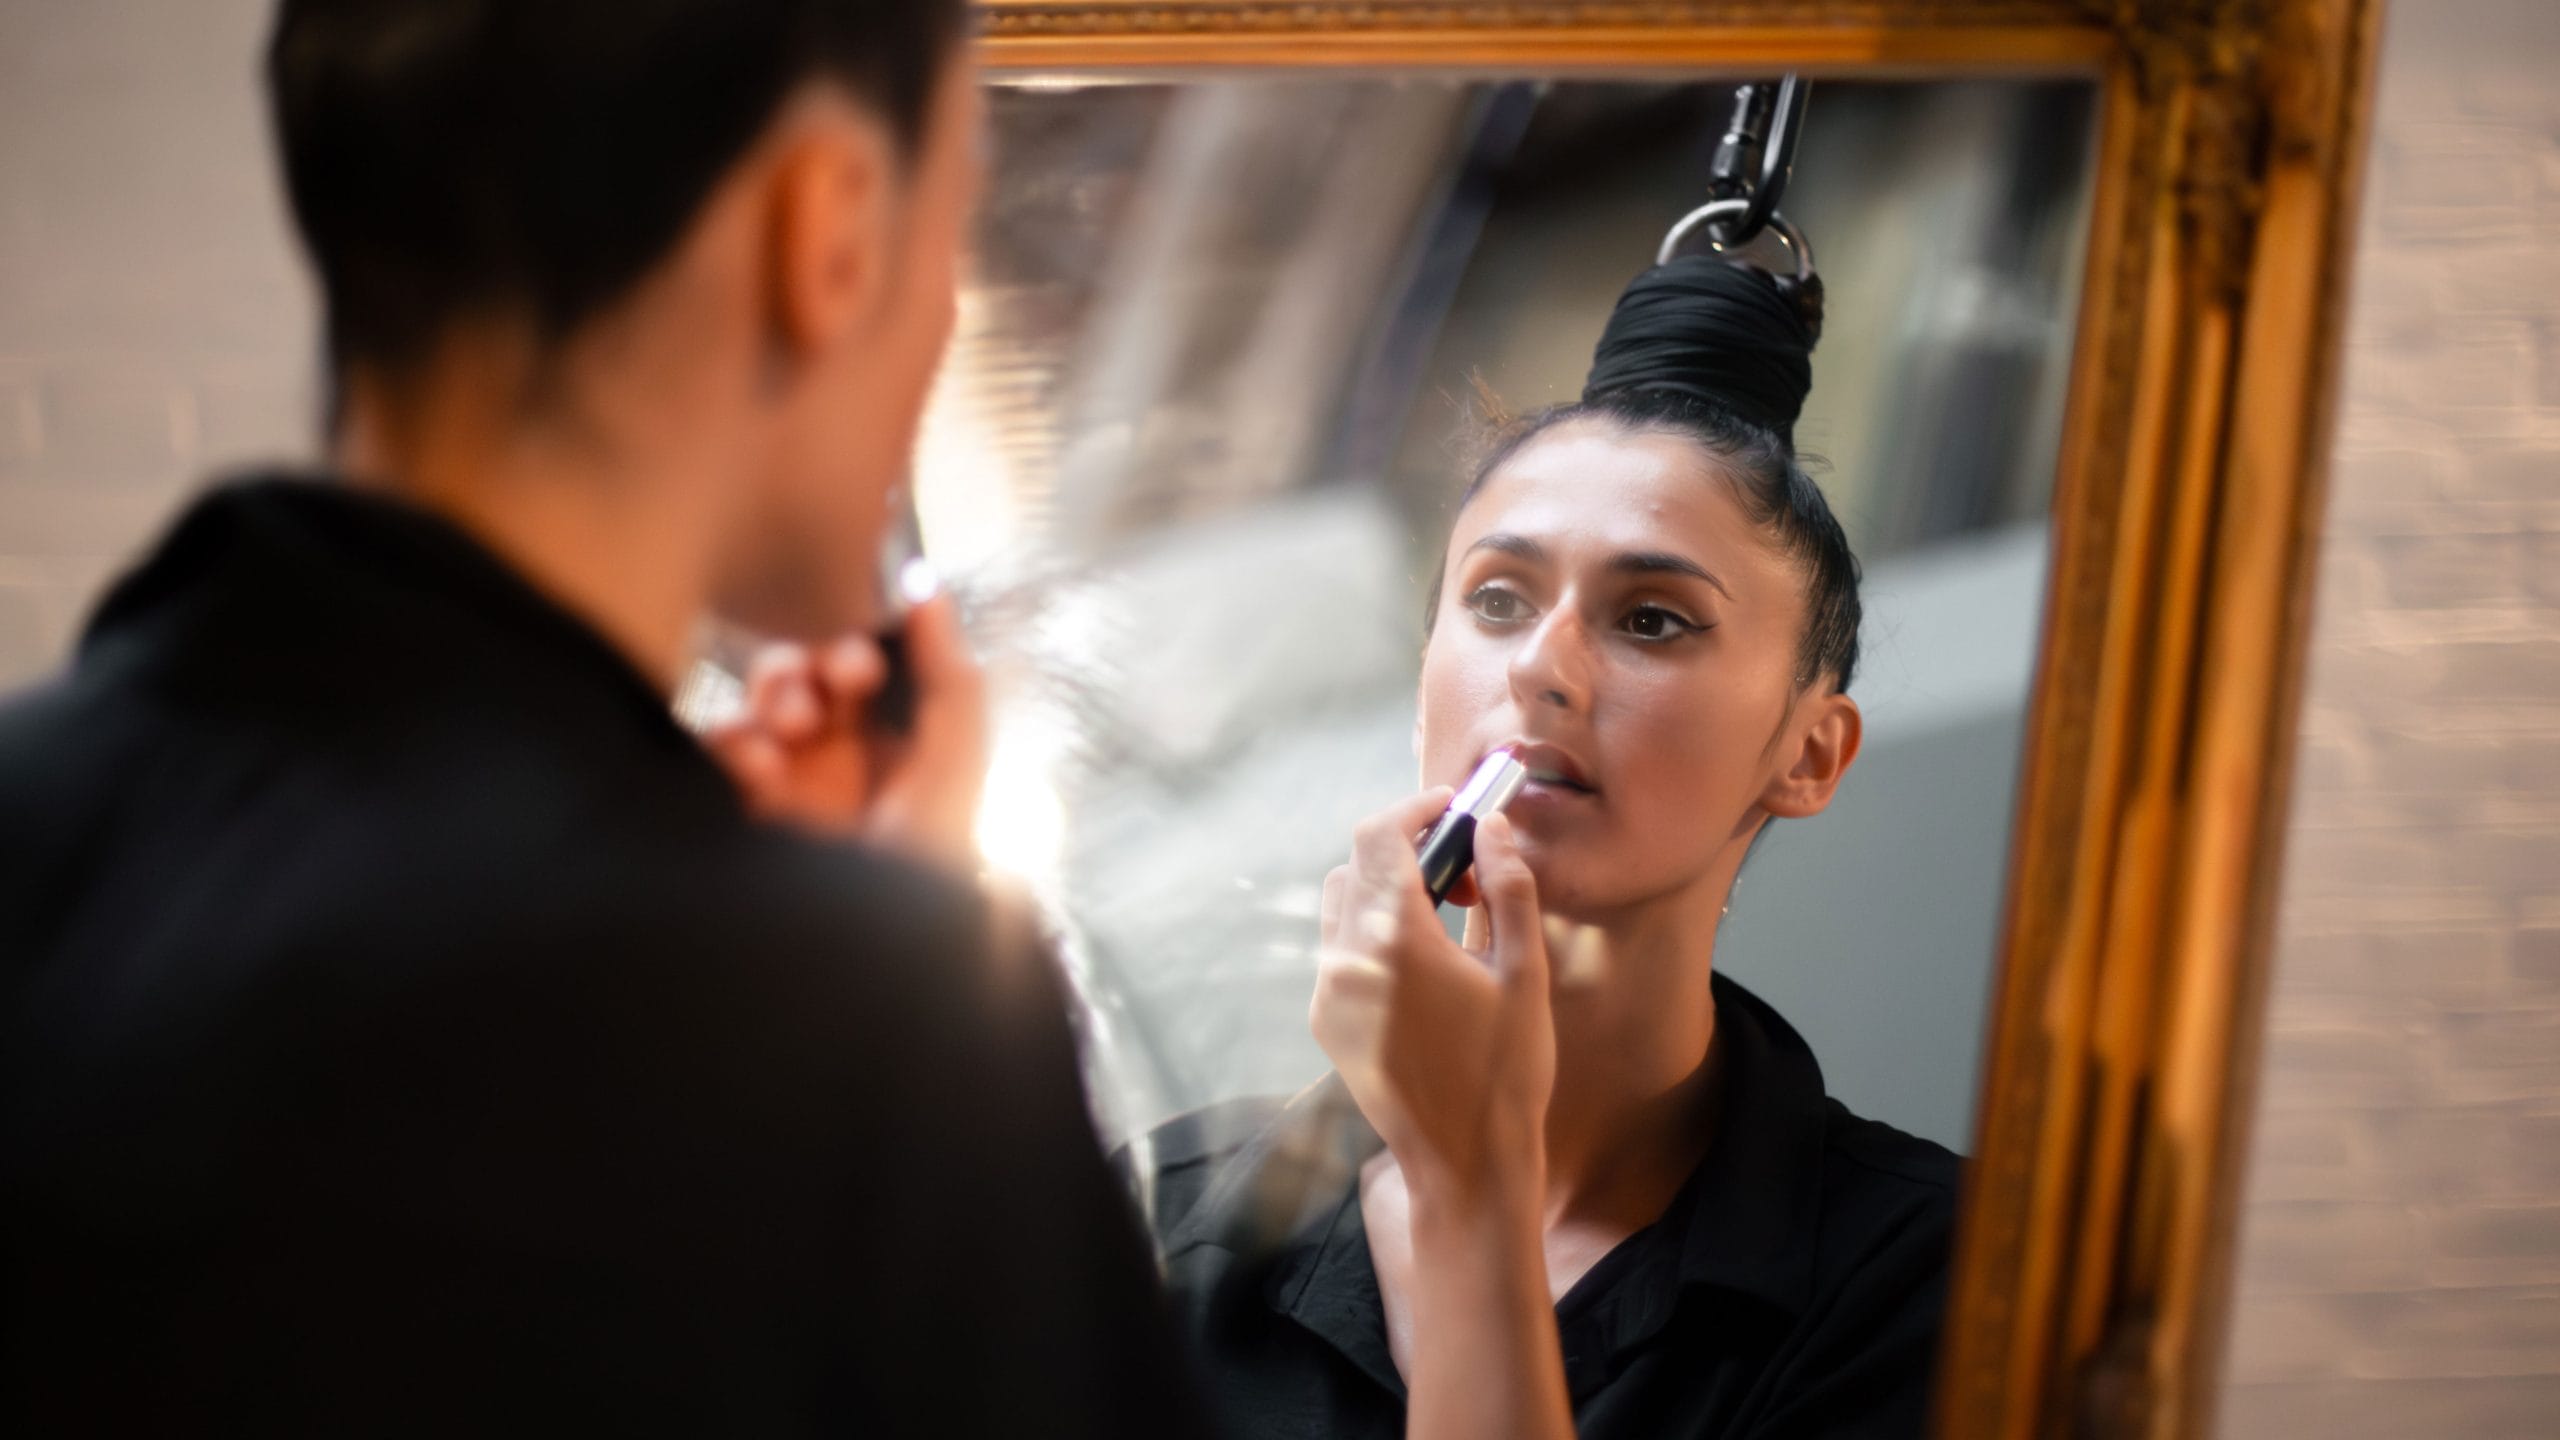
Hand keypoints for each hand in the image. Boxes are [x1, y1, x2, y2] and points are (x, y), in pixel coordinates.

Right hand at [700, 588, 987, 871]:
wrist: (877, 944)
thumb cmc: (930, 860)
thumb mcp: (956, 762)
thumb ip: (948, 675)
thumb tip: (926, 585)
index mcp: (883, 737)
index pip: (852, 664)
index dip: (849, 649)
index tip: (858, 666)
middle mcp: (827, 754)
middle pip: (795, 672)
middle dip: (800, 669)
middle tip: (817, 698)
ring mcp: (779, 782)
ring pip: (751, 705)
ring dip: (768, 701)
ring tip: (789, 731)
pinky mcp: (737, 808)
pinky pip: (716, 750)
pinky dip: (733, 746)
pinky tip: (762, 768)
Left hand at [1310, 792, 1556, 1205]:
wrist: (1465, 1163)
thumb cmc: (1506, 1071)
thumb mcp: (1523, 973)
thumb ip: (1508, 888)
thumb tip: (1493, 828)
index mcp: (1394, 940)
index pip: (1380, 837)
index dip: (1417, 810)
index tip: (1455, 809)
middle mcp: (1344, 960)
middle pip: (1356, 866)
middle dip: (1405, 850)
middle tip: (1464, 870)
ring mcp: (1326, 994)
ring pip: (1340, 907)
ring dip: (1384, 891)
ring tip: (1444, 916)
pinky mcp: (1325, 1022)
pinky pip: (1337, 951)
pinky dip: (1370, 933)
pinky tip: (1422, 961)